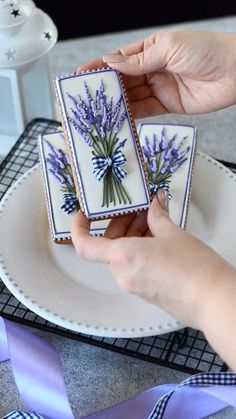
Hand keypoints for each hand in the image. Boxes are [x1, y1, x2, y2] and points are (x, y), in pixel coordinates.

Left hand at [71, 190, 234, 330]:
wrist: (212, 301)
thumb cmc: (192, 266)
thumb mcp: (173, 233)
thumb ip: (157, 217)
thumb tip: (153, 204)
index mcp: (122, 256)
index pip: (84, 245)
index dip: (78, 228)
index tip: (84, 214)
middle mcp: (122, 274)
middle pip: (108, 247)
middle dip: (120, 225)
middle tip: (140, 210)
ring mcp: (134, 286)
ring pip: (123, 256)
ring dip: (133, 236)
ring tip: (155, 222)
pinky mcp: (146, 293)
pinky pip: (134, 267)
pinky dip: (140, 251)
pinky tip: (160, 240)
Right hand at [77, 29, 235, 117]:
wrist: (235, 72)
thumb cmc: (207, 50)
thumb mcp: (169, 48)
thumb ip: (139, 60)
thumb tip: (111, 62)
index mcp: (151, 48)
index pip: (120, 58)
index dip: (100, 66)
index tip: (81, 74)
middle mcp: (153, 68)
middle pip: (123, 80)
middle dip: (105, 88)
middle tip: (86, 97)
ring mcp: (159, 87)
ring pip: (131, 97)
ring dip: (115, 104)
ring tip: (98, 111)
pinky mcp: (167, 105)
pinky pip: (144, 110)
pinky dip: (131, 115)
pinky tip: (118, 118)